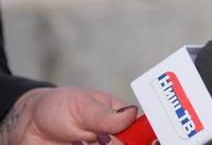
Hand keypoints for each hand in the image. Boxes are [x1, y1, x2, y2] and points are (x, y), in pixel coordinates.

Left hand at [0, 87, 137, 144]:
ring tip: (74, 142)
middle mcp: (116, 143)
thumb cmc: (58, 107)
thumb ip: (105, 115)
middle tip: (94, 138)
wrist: (28, 125)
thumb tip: (132, 113)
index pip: (144, 135)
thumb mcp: (81, 105)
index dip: (147, 139)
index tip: (123, 138)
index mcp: (123, 124)